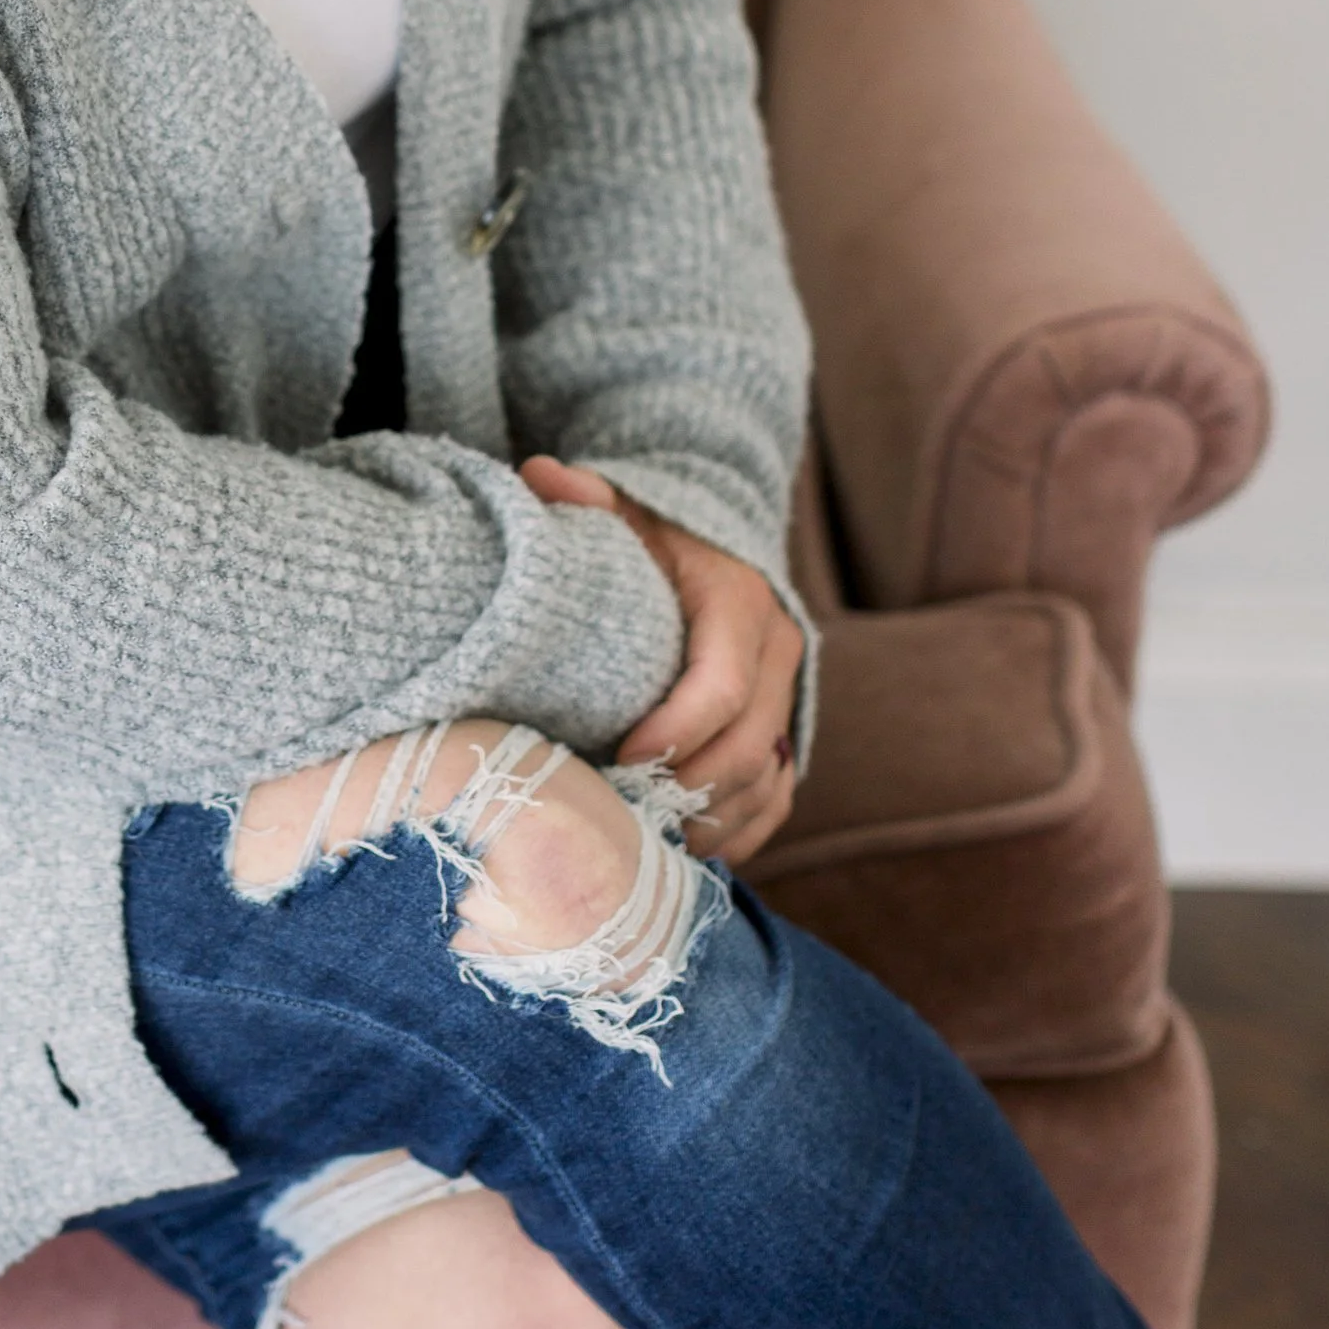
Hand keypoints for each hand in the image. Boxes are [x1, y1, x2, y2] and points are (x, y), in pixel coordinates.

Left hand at [521, 456, 802, 868]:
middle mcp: (778, 652)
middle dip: (688, 788)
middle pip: (749, 745)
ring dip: (712, 820)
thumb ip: (586, 497)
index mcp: (738, 601)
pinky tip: (692, 852)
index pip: (723, 684)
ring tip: (648, 842)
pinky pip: (779, 796)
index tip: (622, 757)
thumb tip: (539, 476)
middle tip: (623, 814)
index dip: (677, 731)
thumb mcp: (624, 508)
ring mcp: (789, 696)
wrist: (712, 545)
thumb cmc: (654, 536)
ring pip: (767, 780)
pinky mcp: (785, 730)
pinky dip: (742, 832)